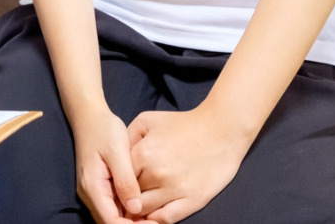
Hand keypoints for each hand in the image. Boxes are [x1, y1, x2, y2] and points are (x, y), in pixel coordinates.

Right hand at [73, 105, 144, 222]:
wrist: (90, 116)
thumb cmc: (104, 130)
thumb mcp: (117, 152)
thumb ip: (125, 180)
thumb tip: (136, 208)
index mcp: (93, 186)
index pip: (111, 221)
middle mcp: (90, 194)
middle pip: (111, 222)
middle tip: (157, 222)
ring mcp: (94, 191)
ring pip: (112, 216)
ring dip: (131, 220)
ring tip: (153, 217)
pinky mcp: (100, 186)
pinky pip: (113, 206)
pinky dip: (127, 210)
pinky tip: (144, 206)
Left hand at [127, 108, 248, 222]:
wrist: (221, 130)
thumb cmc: (183, 123)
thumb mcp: (147, 120)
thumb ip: (127, 138)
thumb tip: (115, 157)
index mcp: (143, 153)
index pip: (119, 178)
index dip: (115, 183)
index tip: (114, 186)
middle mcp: (156, 174)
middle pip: (130, 195)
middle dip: (126, 198)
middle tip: (124, 199)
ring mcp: (175, 189)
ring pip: (145, 210)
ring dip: (139, 211)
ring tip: (137, 208)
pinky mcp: (192, 200)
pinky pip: (166, 219)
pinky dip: (156, 220)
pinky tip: (153, 214)